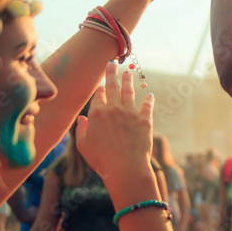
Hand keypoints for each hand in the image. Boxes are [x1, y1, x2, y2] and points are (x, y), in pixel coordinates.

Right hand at [76, 63, 153, 186]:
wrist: (125, 167)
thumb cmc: (101, 159)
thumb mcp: (83, 145)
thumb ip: (81, 129)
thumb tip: (82, 119)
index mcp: (96, 113)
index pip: (98, 96)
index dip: (100, 91)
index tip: (101, 87)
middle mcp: (113, 109)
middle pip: (112, 87)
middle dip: (112, 73)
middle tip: (112, 63)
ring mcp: (130, 113)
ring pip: (129, 92)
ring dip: (128, 81)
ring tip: (128, 72)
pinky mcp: (145, 120)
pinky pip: (147, 106)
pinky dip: (148, 100)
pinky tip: (149, 95)